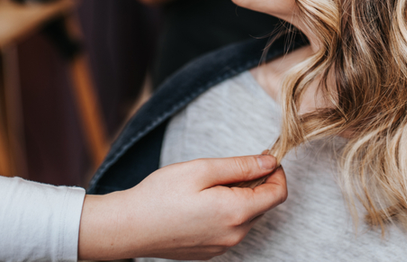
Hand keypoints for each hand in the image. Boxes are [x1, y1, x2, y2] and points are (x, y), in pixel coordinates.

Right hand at [78, 154, 286, 260]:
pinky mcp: (209, 251)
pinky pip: (231, 228)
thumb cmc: (161, 194)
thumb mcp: (203, 169)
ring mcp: (222, 246)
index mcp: (236, 212)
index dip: (276, 172)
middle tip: (232, 166)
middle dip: (257, 182)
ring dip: (241, 197)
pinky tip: (203, 202)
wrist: (128, 227)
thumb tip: (270, 161)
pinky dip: (228, 212)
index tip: (264, 156)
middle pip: (264, 205)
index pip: (278, 194)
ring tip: (211, 184)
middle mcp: (234, 235)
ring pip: (247, 217)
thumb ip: (242, 166)